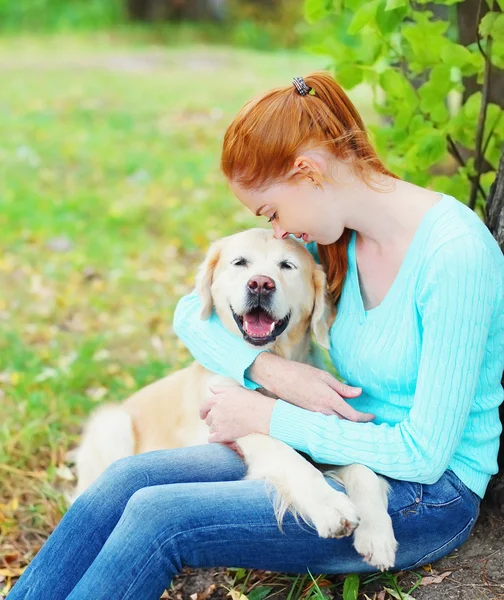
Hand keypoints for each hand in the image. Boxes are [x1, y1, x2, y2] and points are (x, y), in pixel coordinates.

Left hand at [200, 386, 275, 442]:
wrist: (260, 413)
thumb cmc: (251, 400)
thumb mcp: (235, 389)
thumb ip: (220, 389)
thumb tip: (210, 387)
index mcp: (216, 400)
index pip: (203, 407)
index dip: (203, 412)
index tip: (203, 416)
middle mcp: (214, 412)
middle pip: (208, 419)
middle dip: (214, 420)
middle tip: (225, 422)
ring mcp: (217, 424)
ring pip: (211, 429)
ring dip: (217, 430)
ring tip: (229, 429)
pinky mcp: (222, 435)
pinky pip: (212, 439)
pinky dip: (216, 439)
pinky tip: (224, 438)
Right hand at [249, 353, 374, 421]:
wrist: (278, 378)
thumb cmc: (301, 373)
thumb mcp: (324, 376)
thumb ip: (342, 387)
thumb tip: (359, 392)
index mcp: (329, 399)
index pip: (352, 415)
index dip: (364, 418)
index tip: (372, 416)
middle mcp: (322, 411)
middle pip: (345, 424)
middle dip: (358, 425)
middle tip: (368, 422)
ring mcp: (314, 415)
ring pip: (335, 424)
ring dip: (346, 424)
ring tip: (357, 423)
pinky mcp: (308, 415)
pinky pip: (325, 422)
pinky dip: (334, 422)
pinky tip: (339, 420)